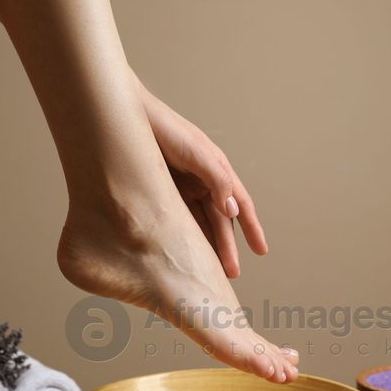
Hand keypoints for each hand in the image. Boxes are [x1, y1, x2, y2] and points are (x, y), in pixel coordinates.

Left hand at [133, 73, 267, 277]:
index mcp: (217, 171)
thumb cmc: (165, 128)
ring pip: (202, 224)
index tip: (261, 250)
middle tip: (230, 273)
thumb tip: (232, 210)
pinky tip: (190, 255)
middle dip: (227, 247)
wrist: (128, 117)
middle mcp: (204, 183)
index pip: (240, 204)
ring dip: (208, 247)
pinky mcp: (165, 195)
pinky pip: (181, 221)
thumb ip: (216, 179)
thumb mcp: (196, 152)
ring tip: (212, 271)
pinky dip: (188, 238)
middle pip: (220, 221)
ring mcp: (184, 190)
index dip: (252, 228)